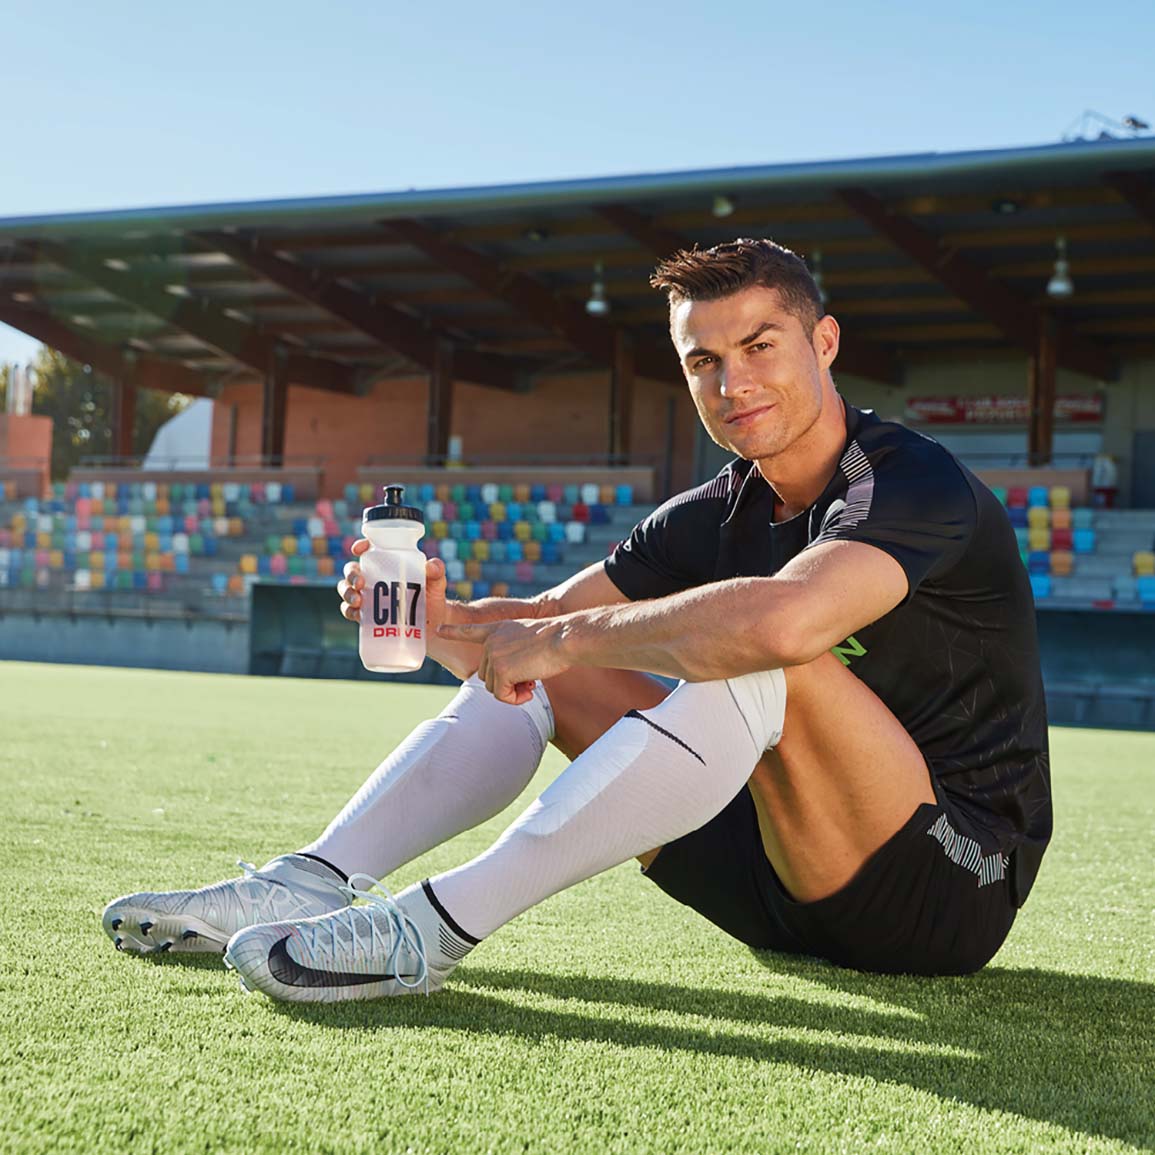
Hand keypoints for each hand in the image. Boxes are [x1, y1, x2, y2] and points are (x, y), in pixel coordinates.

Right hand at [337, 539, 481, 679]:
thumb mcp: (436, 582)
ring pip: (347, 589)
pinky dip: (350, 611)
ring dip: (347, 593)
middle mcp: (373, 578)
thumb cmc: (432, 596)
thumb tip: (430, 566)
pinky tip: (357, 614)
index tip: (358, 549)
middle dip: (351, 575)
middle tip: (360, 583)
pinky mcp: (366, 616)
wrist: (433, 624)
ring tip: (358, 601)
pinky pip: (350, 611)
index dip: (360, 546)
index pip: (369, 551)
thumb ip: (437, 571)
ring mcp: (368, 597)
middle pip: (352, 570)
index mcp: (387, 564)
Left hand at [436, 618, 572, 704]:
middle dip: (506, 682)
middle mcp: (491, 641)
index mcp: (498, 629)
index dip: (454, 632)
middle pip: (487, 674)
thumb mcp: (527, 640)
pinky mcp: (501, 671)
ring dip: (512, 691)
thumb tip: (506, 682)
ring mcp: (493, 655)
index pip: (470, 631)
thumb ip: (511, 654)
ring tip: (532, 681)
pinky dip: (515, 698)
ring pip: (493, 687)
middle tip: (529, 678)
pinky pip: (502, 696)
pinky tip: (530, 689)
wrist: (563, 638)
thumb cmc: (555, 640)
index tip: (438, 630)